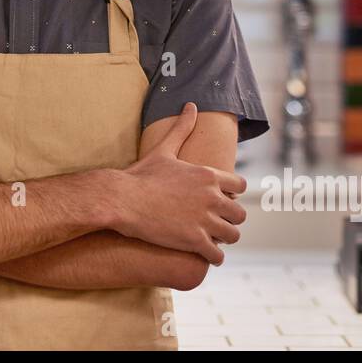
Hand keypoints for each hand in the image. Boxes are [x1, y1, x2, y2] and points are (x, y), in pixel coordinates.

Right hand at [114, 103, 246, 264]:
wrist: (121, 200)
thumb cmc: (140, 176)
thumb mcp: (164, 150)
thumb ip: (182, 128)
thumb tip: (191, 105)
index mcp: (208, 175)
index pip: (240, 186)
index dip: (232, 194)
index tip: (221, 199)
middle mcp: (212, 197)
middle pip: (239, 213)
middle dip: (230, 218)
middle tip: (217, 223)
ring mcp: (205, 220)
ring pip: (232, 235)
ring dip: (224, 239)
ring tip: (213, 241)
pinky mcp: (195, 241)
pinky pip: (218, 255)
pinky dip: (214, 257)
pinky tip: (205, 255)